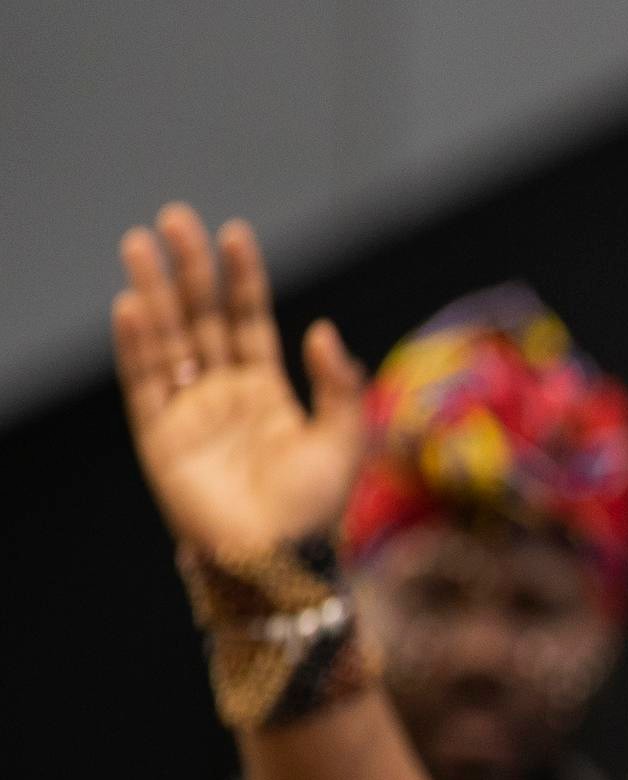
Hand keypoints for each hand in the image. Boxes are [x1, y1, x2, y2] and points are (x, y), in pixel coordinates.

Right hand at [113, 206, 368, 563]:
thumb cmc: (314, 510)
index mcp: (268, 391)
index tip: (235, 233)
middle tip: (175, 218)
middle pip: (201, 318)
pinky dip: (137, 344)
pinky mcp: (159, 436)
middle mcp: (224, 393)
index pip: (249, 320)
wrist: (280, 561)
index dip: (242, 278)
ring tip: (140, 243)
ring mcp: (188, 411)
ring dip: (153, 292)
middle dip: (189, 271)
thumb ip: (339, 386)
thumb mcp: (344, 441)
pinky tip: (132, 305)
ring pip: (166, 339)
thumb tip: (325, 331)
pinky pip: (143, 383)